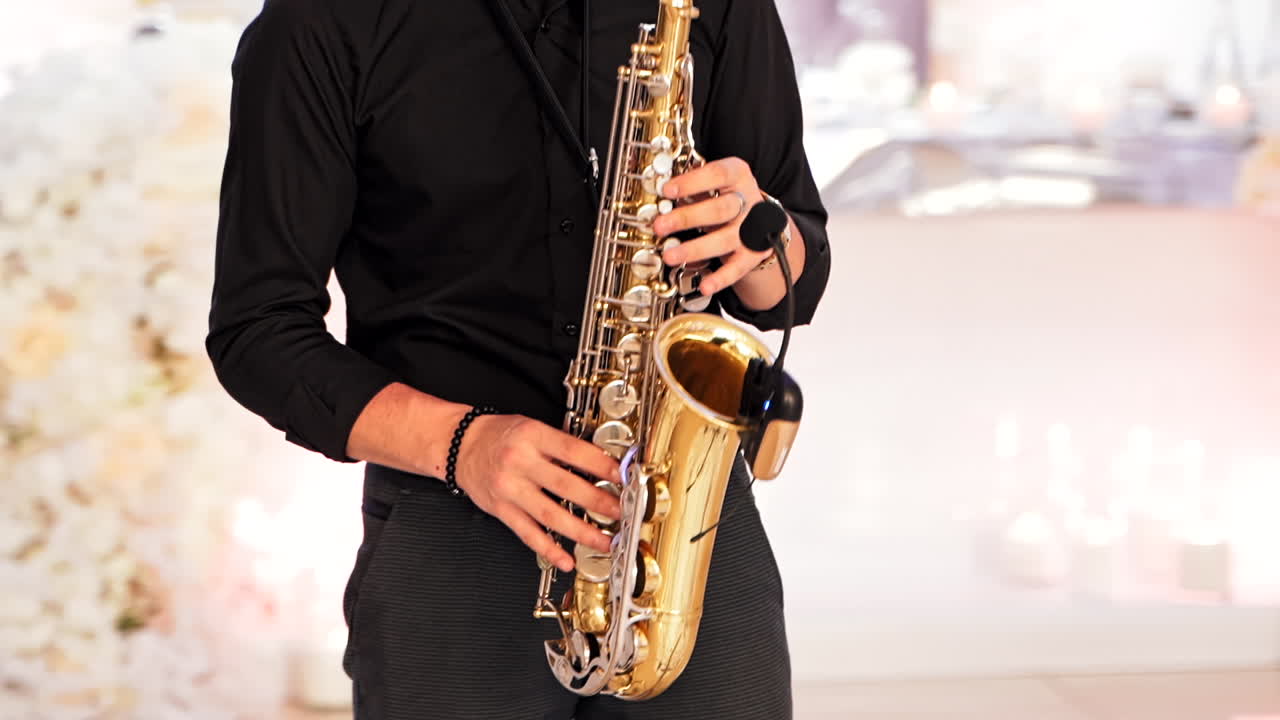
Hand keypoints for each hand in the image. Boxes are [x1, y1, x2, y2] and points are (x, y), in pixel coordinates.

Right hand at [454, 414, 622, 572]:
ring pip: (550, 515)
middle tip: (620, 512)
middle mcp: (521, 464)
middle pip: (566, 486)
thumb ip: (562, 444)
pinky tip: (565, 559)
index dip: (600, 465)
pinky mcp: (502, 510)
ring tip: (604, 541)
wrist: (460, 445)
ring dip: (581, 531)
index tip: (621, 477)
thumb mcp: (533, 426)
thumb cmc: (499, 435)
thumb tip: (600, 464)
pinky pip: (527, 533)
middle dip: (598, 502)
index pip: (573, 452)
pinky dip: (548, 549)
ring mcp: (510, 490)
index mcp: (532, 437)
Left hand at [652, 157, 773, 295]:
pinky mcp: (753, 254)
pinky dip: (721, 278)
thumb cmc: (726, 196)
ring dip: (695, 249)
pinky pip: (737, 268)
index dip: (691, 182)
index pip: (717, 175)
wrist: (759, 218)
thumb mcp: (713, 183)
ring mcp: (751, 229)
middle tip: (660, 226)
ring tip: (670, 256)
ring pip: (724, 240)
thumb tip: (659, 194)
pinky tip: (705, 285)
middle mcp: (748, 201)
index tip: (667, 190)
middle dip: (687, 218)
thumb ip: (691, 185)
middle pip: (720, 209)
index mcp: (738, 175)